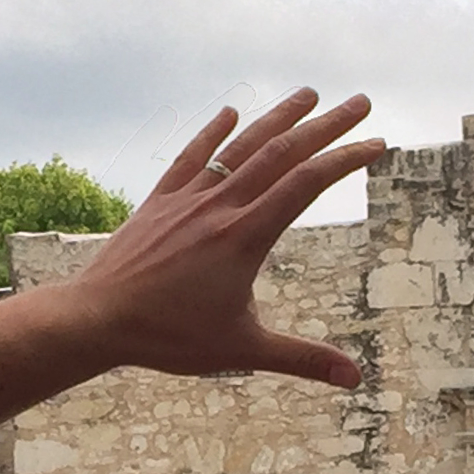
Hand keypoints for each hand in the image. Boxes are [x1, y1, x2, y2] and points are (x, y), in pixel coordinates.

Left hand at [44, 89, 386, 386]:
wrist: (97, 318)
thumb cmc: (168, 338)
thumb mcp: (242, 351)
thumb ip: (301, 359)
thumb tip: (354, 380)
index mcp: (245, 237)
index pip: (306, 184)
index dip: (345, 159)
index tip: (376, 143)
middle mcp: (220, 207)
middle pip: (282, 153)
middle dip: (326, 125)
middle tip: (360, 102)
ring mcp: (188, 199)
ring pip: (240, 147)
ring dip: (277, 117)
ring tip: (307, 94)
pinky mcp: (159, 201)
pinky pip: (191, 157)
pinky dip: (213, 133)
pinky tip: (230, 113)